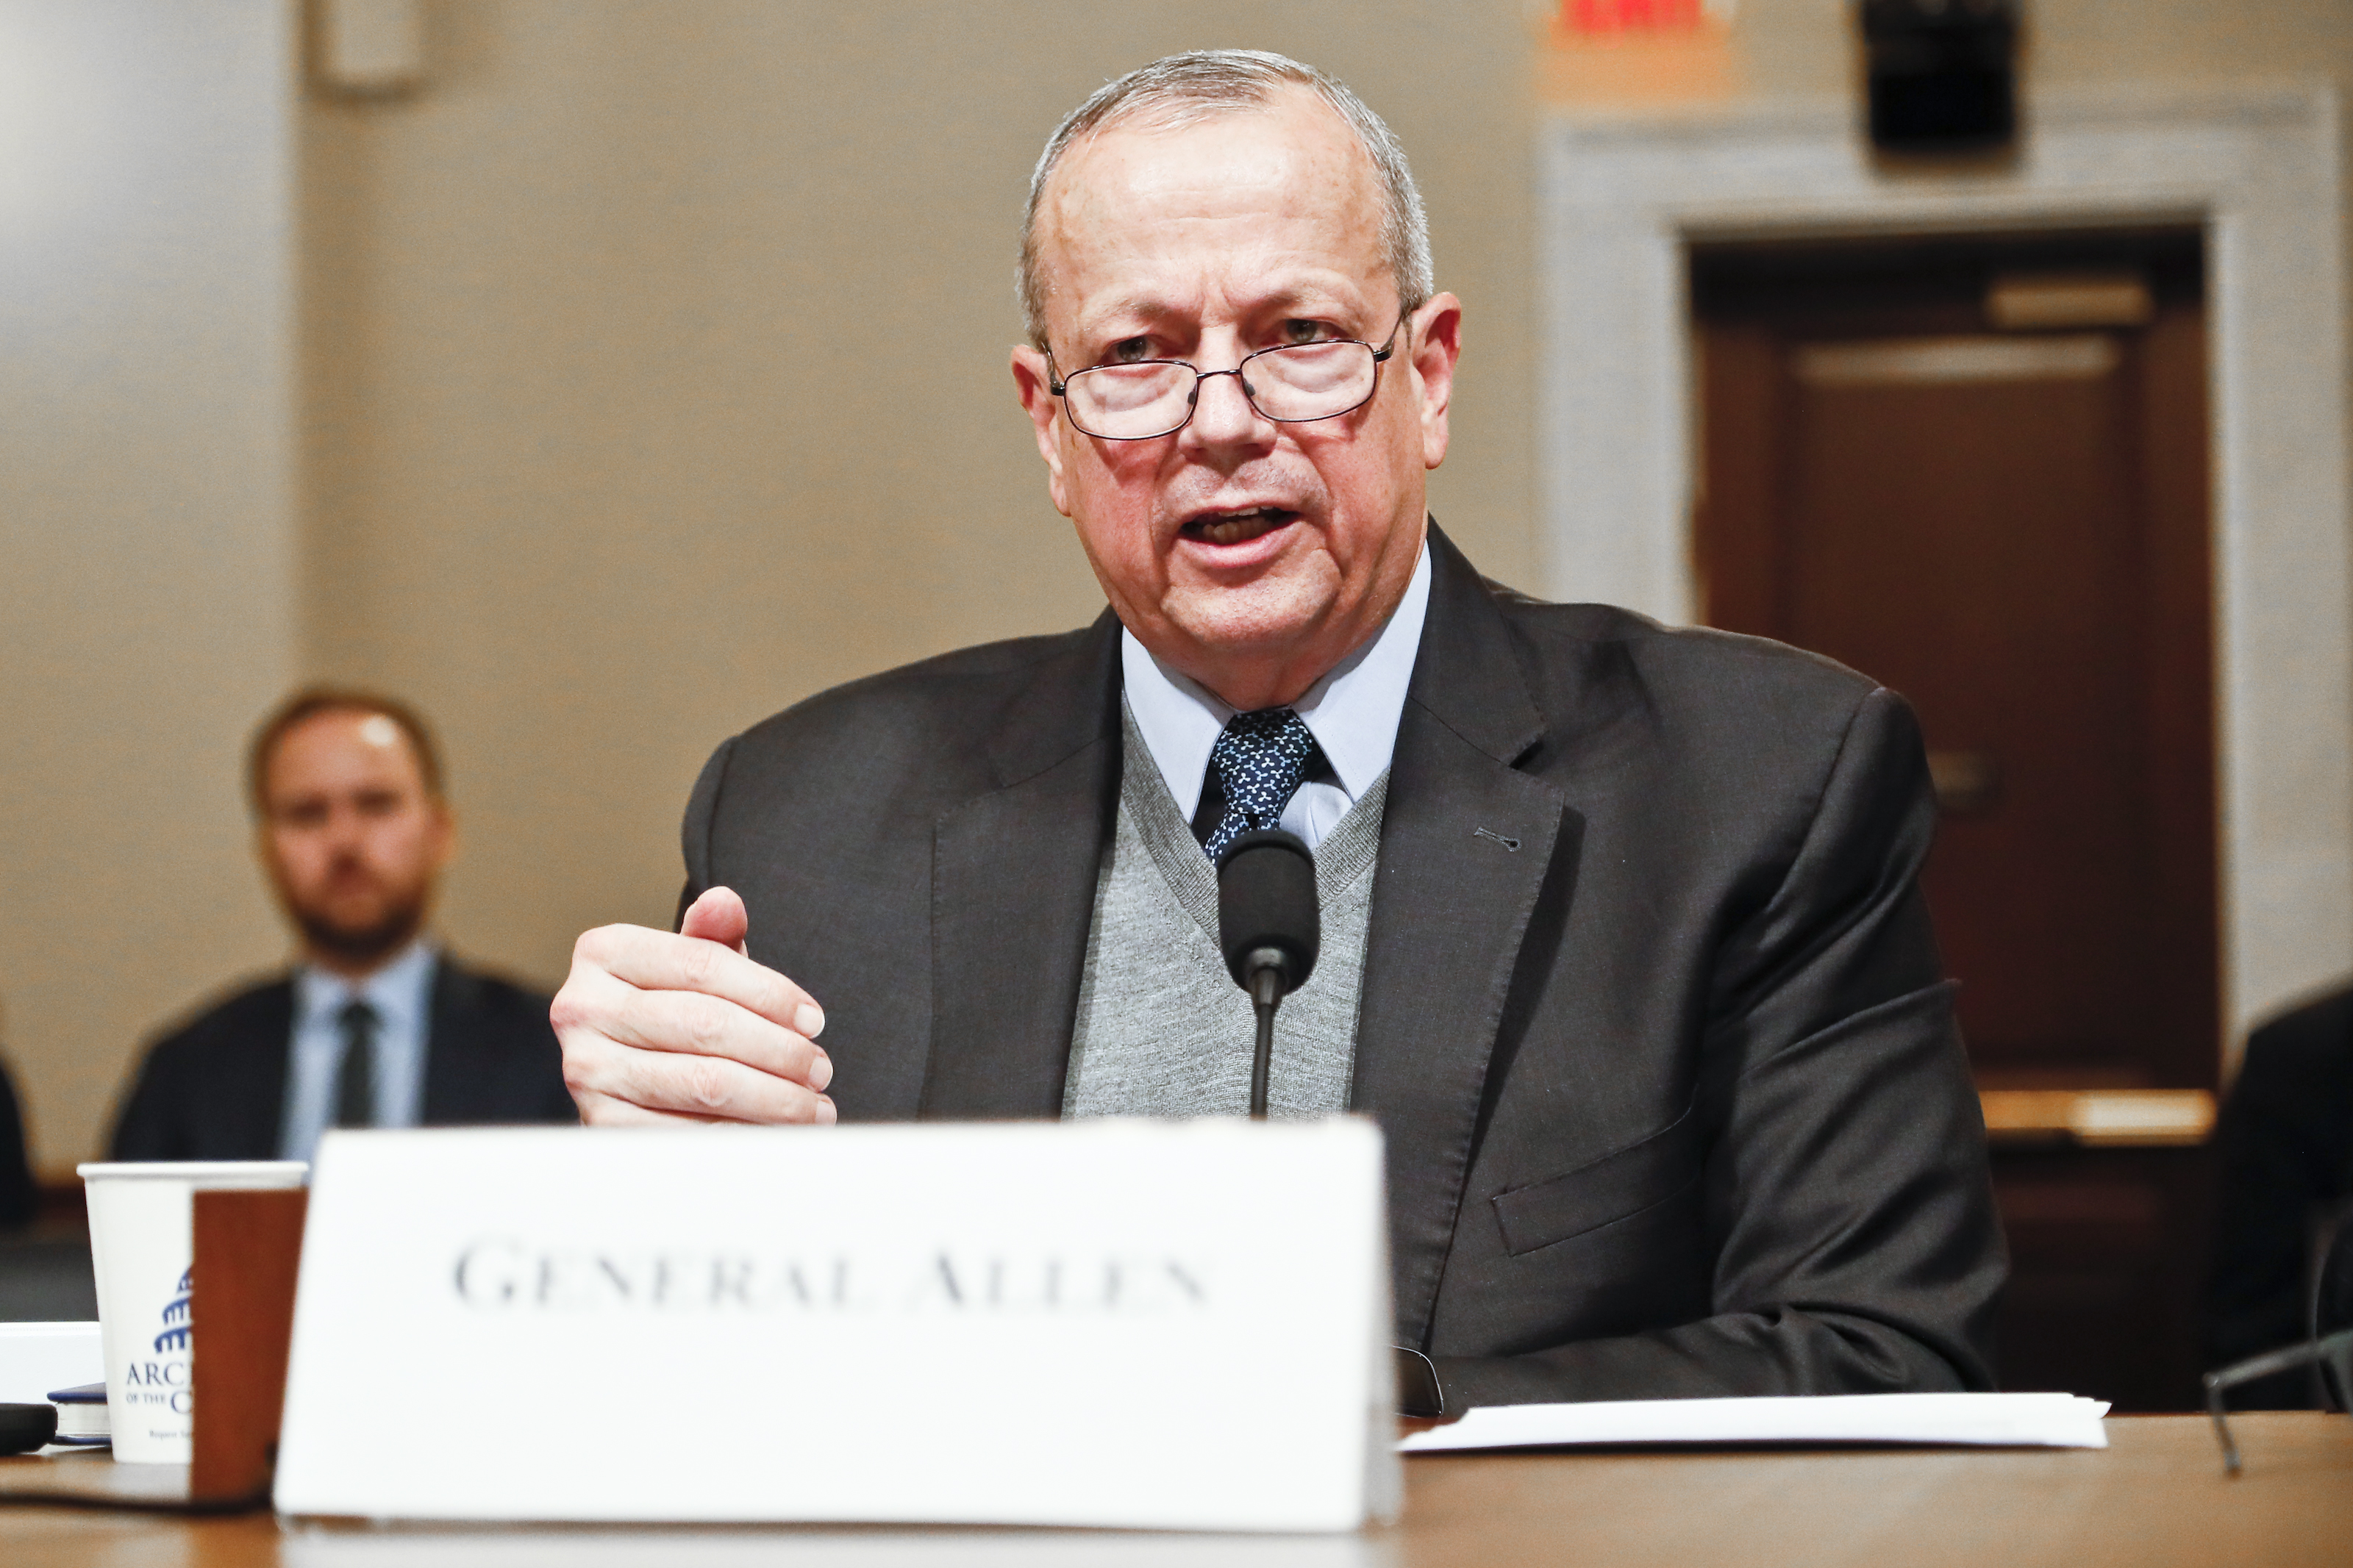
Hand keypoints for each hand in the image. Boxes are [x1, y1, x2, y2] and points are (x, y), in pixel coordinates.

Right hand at [552, 886, 835, 1125]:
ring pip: (705, 1082)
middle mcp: (581, 1007)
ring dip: (774, 1099)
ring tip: (813, 1105)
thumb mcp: (693, 967)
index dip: (771, 994)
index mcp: (603, 951)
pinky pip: (690, 1131)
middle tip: (820, 1068)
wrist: (627, 1077)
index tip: (815, 1021)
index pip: (703, 964)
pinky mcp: (600, 1123)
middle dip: (780, 1051)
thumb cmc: (674, 1011)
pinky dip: (742, 1133)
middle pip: (707, 1024)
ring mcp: (586, 1068)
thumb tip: (725, 902)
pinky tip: (775, 1132)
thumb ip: (713, 936)